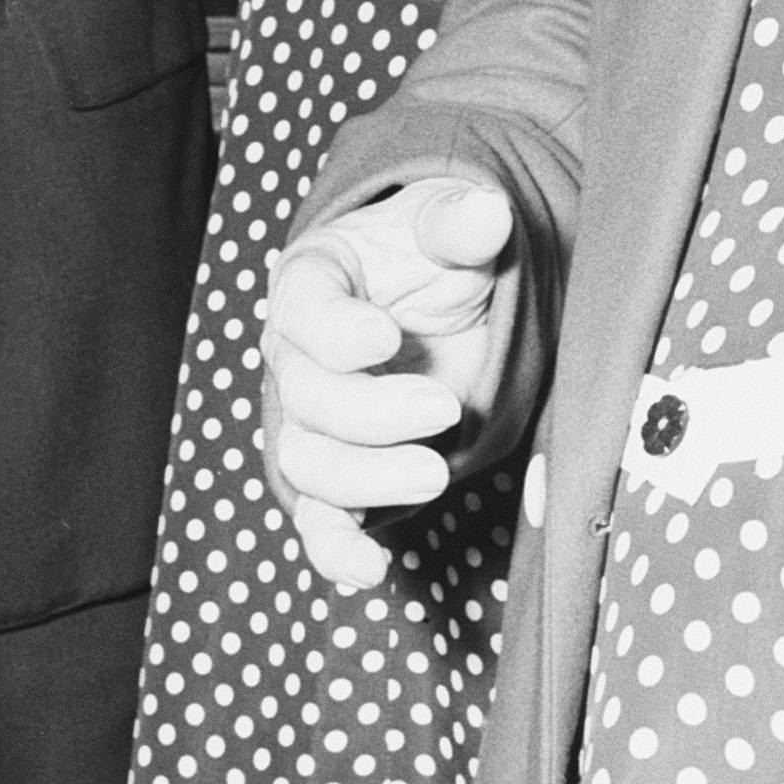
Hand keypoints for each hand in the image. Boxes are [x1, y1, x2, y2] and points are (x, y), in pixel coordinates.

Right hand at [258, 168, 530, 597]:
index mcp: (313, 285)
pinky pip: (320, 521)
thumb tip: (485, 213)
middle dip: (370, 413)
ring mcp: (314, 424)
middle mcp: (298, 359)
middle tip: (443, 409)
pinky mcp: (339, 478)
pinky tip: (371, 570)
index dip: (336, 331)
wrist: (440, 305)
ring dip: (366, 477)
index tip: (387, 336)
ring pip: (309, 465)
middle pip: (307, 399)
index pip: (302, 310)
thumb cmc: (433, 259)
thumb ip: (458, 223)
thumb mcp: (448, 229)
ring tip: (435, 473)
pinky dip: (337, 550)